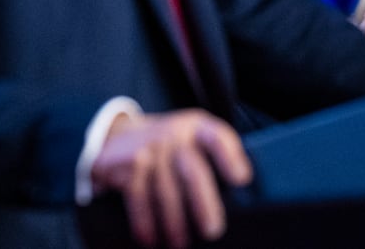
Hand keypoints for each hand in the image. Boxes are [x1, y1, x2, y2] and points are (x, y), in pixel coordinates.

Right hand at [91, 109, 251, 248]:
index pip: (216, 137)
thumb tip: (245, 194)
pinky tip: (149, 239)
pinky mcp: (126, 164)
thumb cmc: (171, 146)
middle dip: (203, 204)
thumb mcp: (194, 138)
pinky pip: (137, 196)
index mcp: (198, 127)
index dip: (229, 156)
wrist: (119, 134)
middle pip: (192, 172)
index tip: (241, 180)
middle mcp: (173, 134)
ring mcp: (149, 149)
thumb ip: (218, 155)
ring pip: (165, 191)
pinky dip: (143, 221)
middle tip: (212, 231)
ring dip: (173, 222)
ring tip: (180, 244)